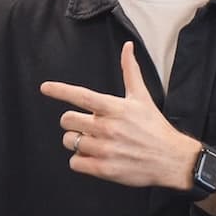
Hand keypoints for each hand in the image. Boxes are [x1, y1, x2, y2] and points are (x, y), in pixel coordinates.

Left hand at [40, 42, 199, 189]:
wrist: (171, 159)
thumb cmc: (155, 127)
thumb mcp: (142, 97)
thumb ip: (130, 71)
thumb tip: (127, 46)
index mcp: (114, 108)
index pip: (81, 96)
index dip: (60, 91)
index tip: (45, 88)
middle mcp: (107, 127)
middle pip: (67, 121)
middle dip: (73, 122)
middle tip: (87, 126)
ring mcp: (104, 149)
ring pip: (69, 142)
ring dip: (77, 142)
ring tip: (94, 142)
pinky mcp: (104, 169)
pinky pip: (75, 163)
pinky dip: (80, 161)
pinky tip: (94, 157)